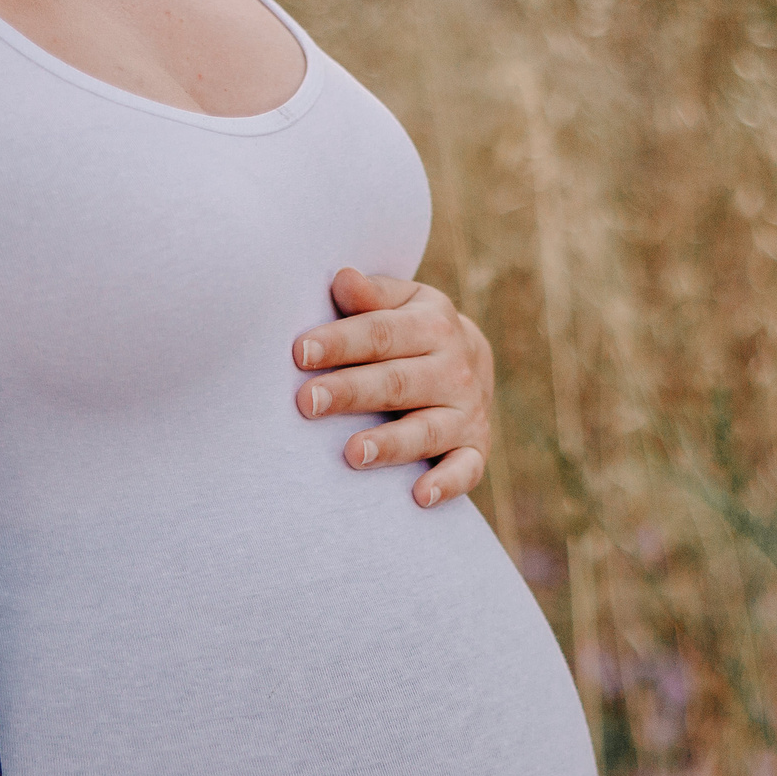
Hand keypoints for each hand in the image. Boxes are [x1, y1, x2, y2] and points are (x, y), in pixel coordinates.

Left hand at [293, 268, 494, 508]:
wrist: (470, 361)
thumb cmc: (409, 331)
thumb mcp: (398, 304)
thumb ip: (369, 296)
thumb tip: (342, 279)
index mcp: (432, 324)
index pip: (381, 333)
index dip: (341, 341)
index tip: (300, 353)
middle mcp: (453, 368)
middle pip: (397, 382)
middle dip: (351, 392)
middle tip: (307, 402)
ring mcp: (466, 411)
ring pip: (427, 429)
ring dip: (391, 443)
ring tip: (352, 454)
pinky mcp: (475, 448)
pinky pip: (466, 469)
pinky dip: (447, 483)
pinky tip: (419, 496)